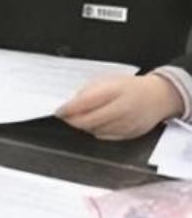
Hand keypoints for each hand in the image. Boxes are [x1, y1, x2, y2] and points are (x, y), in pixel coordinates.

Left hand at [56, 74, 183, 139]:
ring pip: (94, 131)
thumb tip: (70, 104)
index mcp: (115, 91)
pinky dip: (95, 131)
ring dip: (83, 127)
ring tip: (79, 119)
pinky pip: (104, 137)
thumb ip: (88, 92)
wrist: (159, 97)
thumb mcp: (108, 81)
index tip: (58, 111)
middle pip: (88, 121)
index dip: (68, 109)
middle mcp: (122, 109)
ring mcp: (126, 124)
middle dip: (72, 121)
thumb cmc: (130, 87)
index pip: (85, 103)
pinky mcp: (129, 135)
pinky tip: (94, 124)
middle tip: (64, 118)